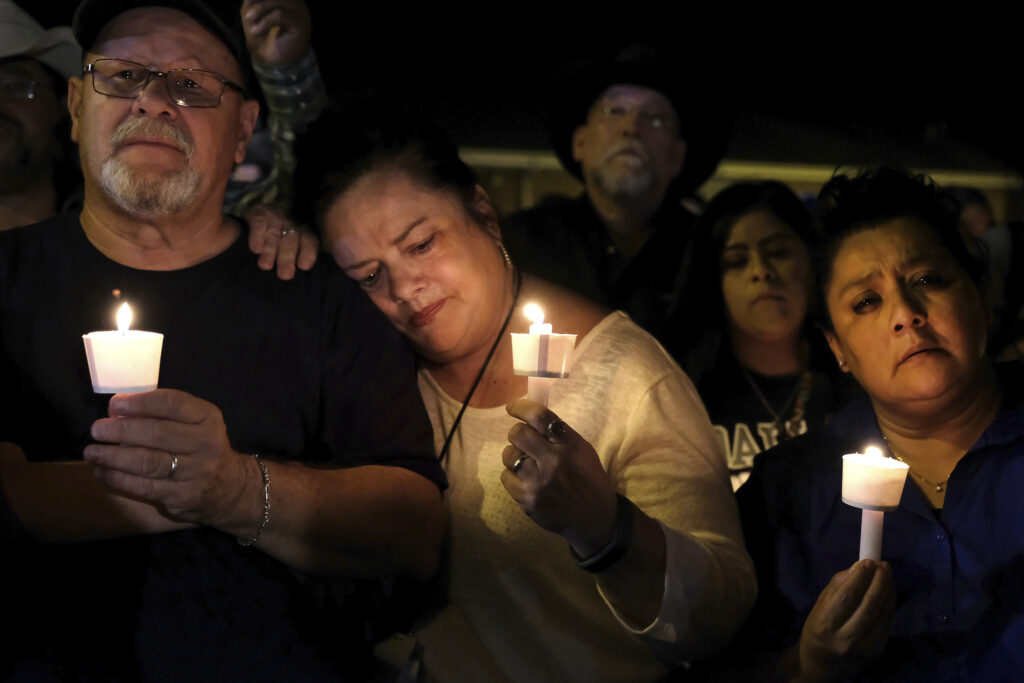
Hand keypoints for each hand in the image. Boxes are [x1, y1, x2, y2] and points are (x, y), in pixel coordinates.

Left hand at [83, 390, 262, 535]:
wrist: (231, 488)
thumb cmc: (203, 448)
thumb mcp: (197, 423)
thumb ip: (165, 414)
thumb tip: (118, 410)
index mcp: (208, 418)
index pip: (173, 403)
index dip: (140, 403)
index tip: (115, 405)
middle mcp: (206, 443)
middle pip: (158, 433)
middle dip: (121, 430)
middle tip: (97, 430)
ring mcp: (196, 472)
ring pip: (148, 462)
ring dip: (114, 456)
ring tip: (92, 452)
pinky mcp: (183, 497)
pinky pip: (145, 487)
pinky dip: (119, 479)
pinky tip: (102, 472)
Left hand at [241, 0, 311, 66]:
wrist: (274, 63)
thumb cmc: (264, 39)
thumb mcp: (253, 15)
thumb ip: (252, 1)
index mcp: (285, 0)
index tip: (247, 4)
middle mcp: (295, 3)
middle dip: (258, 1)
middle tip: (247, 14)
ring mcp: (300, 12)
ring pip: (278, 1)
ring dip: (260, 10)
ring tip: (250, 21)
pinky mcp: (300, 24)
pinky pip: (280, 14)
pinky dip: (265, 22)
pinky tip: (257, 31)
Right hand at [246, 203, 318, 279]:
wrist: (258, 215)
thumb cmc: (280, 241)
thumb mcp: (291, 250)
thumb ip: (297, 263)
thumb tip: (304, 286)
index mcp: (303, 234)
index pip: (310, 242)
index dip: (308, 253)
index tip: (304, 266)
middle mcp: (290, 226)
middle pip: (291, 243)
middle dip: (287, 258)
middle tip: (285, 274)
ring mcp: (275, 220)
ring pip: (274, 237)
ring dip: (270, 252)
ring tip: (265, 266)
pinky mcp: (259, 214)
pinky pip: (259, 225)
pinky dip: (257, 237)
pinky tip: (256, 249)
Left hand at [500, 398, 617, 553]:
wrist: (594, 518)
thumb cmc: (588, 478)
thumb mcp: (581, 450)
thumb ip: (558, 434)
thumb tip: (530, 414)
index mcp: (569, 444)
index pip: (539, 416)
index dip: (521, 407)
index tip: (512, 407)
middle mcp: (553, 461)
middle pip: (518, 433)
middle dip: (517, 433)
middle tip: (522, 439)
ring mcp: (538, 482)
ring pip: (509, 455)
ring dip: (514, 456)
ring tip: (527, 463)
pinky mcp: (528, 499)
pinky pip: (506, 477)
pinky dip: (513, 476)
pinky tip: (526, 480)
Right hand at [797, 559, 894, 681]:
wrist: (821, 665)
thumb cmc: (817, 629)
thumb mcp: (820, 606)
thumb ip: (838, 587)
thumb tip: (858, 567)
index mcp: (825, 625)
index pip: (846, 598)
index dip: (859, 578)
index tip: (866, 561)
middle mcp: (846, 639)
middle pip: (869, 607)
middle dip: (878, 582)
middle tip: (882, 565)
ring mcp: (865, 647)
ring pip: (882, 614)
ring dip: (888, 591)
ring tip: (887, 573)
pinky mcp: (878, 650)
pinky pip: (887, 622)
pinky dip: (889, 603)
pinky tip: (888, 590)